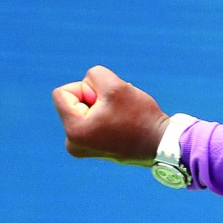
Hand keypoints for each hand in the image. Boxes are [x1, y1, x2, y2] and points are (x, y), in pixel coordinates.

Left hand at [52, 65, 169, 165]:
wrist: (160, 143)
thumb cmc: (139, 116)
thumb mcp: (115, 86)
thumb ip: (94, 75)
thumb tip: (87, 86)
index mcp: (73, 130)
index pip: (62, 93)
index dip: (85, 88)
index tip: (105, 101)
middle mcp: (72, 143)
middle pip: (73, 100)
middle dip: (94, 98)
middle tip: (117, 111)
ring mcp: (82, 148)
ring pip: (85, 108)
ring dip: (102, 105)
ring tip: (121, 117)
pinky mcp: (93, 147)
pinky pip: (93, 119)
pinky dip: (106, 115)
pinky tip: (122, 123)